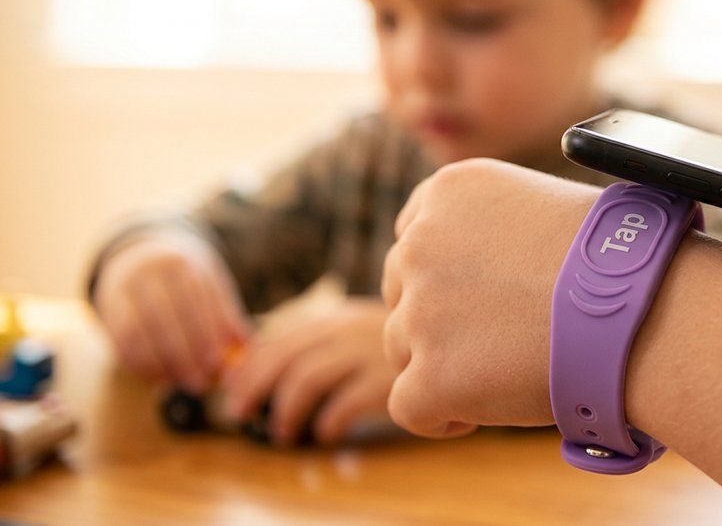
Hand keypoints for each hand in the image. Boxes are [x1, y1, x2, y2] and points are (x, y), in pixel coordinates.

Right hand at [94, 231, 249, 391]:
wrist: (143, 256)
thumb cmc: (187, 280)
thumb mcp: (210, 285)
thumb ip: (226, 314)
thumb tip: (246, 347)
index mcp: (182, 263)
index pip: (196, 300)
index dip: (208, 333)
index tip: (219, 362)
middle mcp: (149, 272)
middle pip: (167, 317)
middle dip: (186, 355)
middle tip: (202, 382)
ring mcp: (124, 288)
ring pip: (139, 332)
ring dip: (161, 364)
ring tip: (181, 383)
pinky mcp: (108, 308)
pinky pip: (120, 342)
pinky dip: (140, 366)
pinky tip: (158, 379)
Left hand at [222, 300, 397, 445]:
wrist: (460, 342)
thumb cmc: (402, 347)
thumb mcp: (360, 332)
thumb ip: (321, 344)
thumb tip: (261, 368)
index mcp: (337, 317)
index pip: (279, 338)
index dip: (249, 367)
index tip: (232, 391)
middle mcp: (348, 329)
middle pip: (285, 356)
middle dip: (253, 387)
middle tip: (239, 415)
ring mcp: (369, 352)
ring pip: (307, 377)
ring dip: (286, 410)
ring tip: (282, 434)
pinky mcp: (389, 380)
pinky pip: (345, 403)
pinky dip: (328, 422)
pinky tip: (326, 434)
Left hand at [381, 158, 599, 437]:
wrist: (646, 309)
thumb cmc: (624, 259)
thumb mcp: (547, 204)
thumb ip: (495, 227)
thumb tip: (483, 268)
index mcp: (448, 191)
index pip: (414, 238)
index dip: (446, 275)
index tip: (483, 296)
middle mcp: (421, 243)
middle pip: (403, 294)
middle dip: (441, 321)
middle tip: (498, 340)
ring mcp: (421, 311)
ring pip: (403, 350)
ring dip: (445, 366)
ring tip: (507, 371)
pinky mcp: (429, 375)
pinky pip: (408, 406)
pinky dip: (443, 416)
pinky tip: (482, 411)